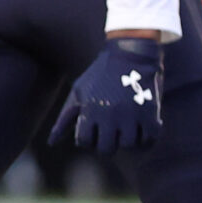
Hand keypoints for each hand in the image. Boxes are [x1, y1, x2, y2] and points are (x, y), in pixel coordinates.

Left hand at [49, 35, 162, 154]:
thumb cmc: (99, 76)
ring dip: (127, 140)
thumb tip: (51, 143)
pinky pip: (150, 138)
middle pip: (106, 149)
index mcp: (89, 110)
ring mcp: (131, 114)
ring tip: (127, 128)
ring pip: (128, 145)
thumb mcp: (78, 93)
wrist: (130, 53)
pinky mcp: (150, 112)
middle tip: (110, 134)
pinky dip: (147, 136)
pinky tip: (142, 126)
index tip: (93, 130)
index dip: (87, 139)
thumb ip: (64, 119)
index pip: (84, 142)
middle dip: (106, 144)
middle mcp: (109, 115)